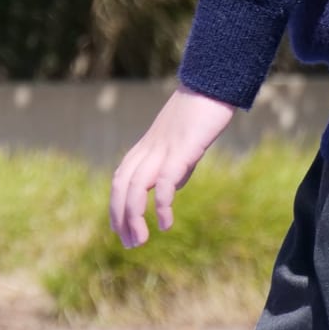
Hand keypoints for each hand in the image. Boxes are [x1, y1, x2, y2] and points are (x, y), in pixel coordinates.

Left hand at [109, 85, 236, 247]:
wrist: (213, 85)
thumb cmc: (200, 113)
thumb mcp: (183, 146)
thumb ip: (174, 168)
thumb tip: (170, 190)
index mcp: (146, 147)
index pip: (119, 180)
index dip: (115, 207)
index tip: (120, 232)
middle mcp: (148, 149)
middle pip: (120, 185)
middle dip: (120, 218)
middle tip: (130, 244)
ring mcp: (163, 149)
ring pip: (135, 186)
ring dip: (133, 217)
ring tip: (140, 240)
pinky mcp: (181, 149)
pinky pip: (164, 181)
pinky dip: (161, 205)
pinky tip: (165, 223)